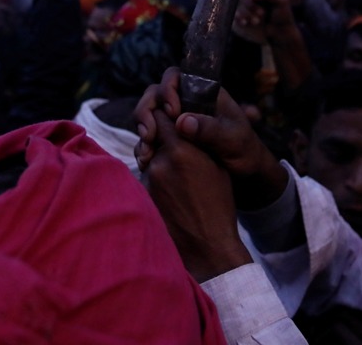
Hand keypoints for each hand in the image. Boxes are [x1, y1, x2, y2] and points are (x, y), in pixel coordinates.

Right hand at [134, 67, 288, 209]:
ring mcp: (175, 118)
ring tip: (147, 151)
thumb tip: (182, 121)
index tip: (172, 113)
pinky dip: (144, 144)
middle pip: (154, 93)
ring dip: (142, 128)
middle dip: (146, 111)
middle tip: (149, 135)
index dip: (167, 89)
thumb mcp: (233, 139)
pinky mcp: (169, 136)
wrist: (245, 171)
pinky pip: (148, 134)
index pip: (176, 76)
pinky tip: (146, 160)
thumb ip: (211, 130)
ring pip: (148, 112)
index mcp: (203, 92)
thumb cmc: (244, 149)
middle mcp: (186, 101)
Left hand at [145, 109, 252, 282]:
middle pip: (151, 136)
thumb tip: (185, 126)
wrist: (207, 244)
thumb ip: (198, 142)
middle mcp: (161, 161)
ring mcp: (149, 180)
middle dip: (158, 137)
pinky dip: (153, 179)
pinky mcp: (143, 196)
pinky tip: (167, 192)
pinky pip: (145, 177)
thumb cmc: (218, 204)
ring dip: (155, 159)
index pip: (162, 117)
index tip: (172, 121)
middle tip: (170, 147)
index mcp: (182, 149)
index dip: (167, 117)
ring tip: (174, 176)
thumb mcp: (216, 166)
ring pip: (147, 156)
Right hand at [233, 0, 299, 45]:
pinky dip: (239, 18)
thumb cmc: (283, 15)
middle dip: (250, 4)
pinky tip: (245, 23)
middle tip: (262, 13)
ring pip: (238, 4)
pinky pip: (235, 14)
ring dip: (246, 13)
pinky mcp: (243, 16)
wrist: (281, 32)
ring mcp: (247, 7)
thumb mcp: (282, 1)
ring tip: (257, 22)